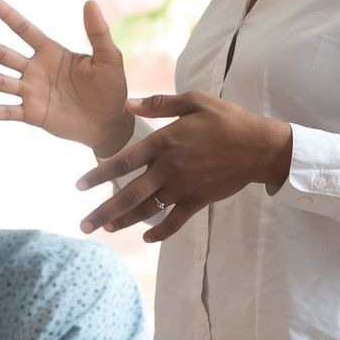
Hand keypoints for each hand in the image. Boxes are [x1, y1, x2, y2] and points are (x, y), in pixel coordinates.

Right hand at [0, 0, 132, 155]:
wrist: (110, 123)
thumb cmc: (111, 87)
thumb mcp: (108, 58)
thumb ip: (98, 33)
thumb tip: (90, 3)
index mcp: (51, 52)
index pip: (24, 28)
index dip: (6, 13)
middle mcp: (35, 69)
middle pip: (1, 53)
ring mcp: (31, 92)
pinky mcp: (33, 114)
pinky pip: (8, 112)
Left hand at [74, 92, 292, 240]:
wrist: (260, 147)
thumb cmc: (228, 119)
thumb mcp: (195, 101)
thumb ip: (159, 103)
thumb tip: (127, 102)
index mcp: (164, 142)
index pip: (123, 162)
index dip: (98, 175)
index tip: (79, 186)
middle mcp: (169, 168)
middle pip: (128, 194)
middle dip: (103, 212)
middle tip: (83, 226)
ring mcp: (183, 187)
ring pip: (147, 210)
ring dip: (124, 222)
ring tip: (105, 230)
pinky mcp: (198, 200)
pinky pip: (175, 221)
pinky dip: (160, 232)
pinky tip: (146, 238)